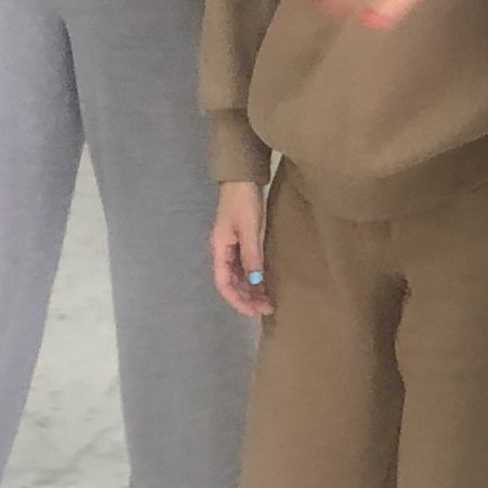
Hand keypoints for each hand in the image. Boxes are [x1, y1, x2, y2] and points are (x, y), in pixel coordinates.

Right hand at [211, 181, 271, 316]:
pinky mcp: (239, 239)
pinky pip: (243, 266)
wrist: (243, 176)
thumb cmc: (244, 201)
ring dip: (250, 289)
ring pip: (237, 275)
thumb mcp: (249, 229)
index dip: (237, 300)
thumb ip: (251, 256)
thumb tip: (255, 282)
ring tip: (268, 299)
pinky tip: (264, 282)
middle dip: (246, 298)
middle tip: (267, 308)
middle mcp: (222, 250)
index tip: (254, 311)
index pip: (223, 283)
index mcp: (219, 248)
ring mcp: (230, 245)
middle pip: (230, 282)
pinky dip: (252, 277)